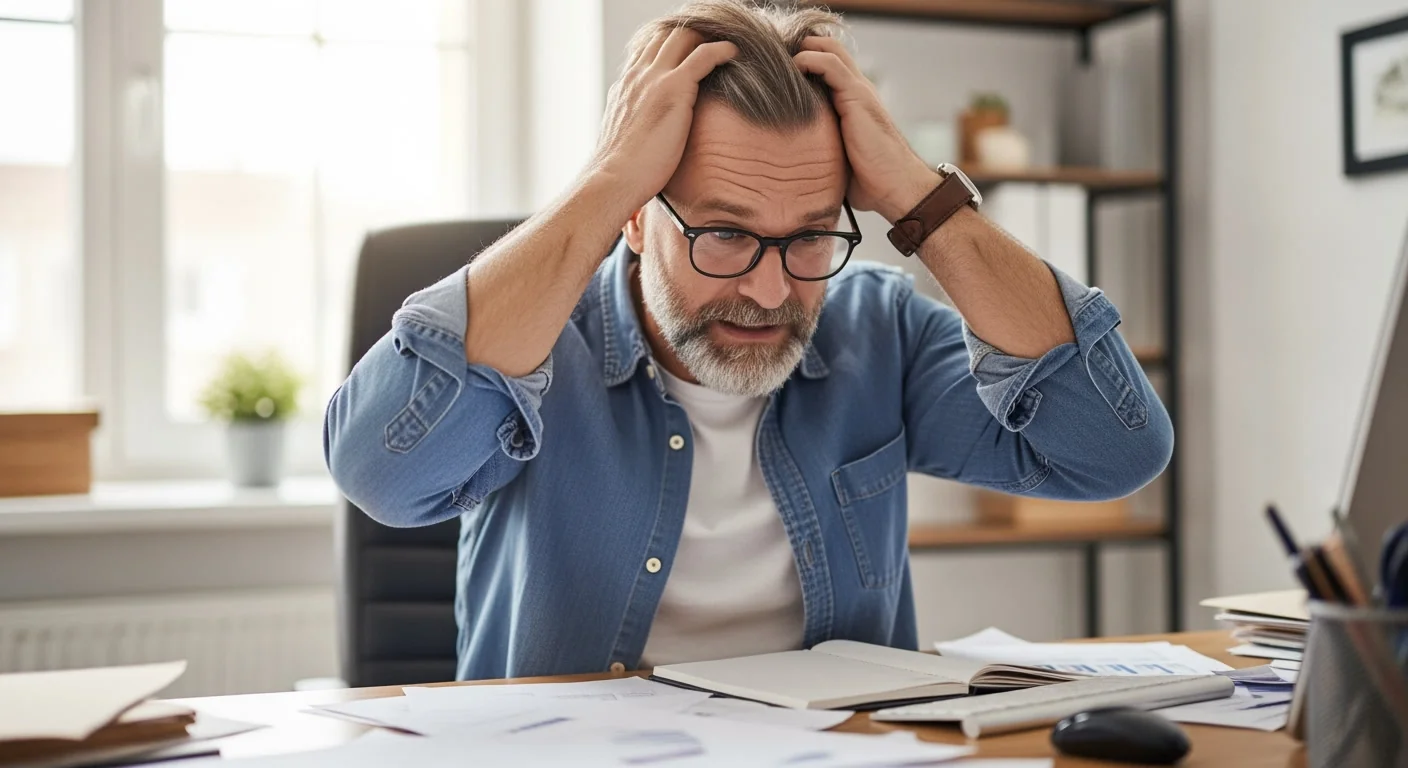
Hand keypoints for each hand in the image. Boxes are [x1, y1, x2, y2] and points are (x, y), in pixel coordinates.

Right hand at [590, 27, 737, 208]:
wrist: (614, 179)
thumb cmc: (622, 170)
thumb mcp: (627, 136)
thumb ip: (640, 122)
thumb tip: (652, 133)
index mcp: (626, 85)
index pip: (649, 49)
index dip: (671, 45)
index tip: (690, 52)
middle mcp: (638, 75)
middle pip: (665, 36)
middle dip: (689, 35)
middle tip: (712, 44)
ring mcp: (654, 78)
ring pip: (683, 37)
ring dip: (705, 36)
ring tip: (724, 46)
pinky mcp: (674, 89)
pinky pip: (703, 56)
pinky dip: (721, 49)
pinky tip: (733, 52)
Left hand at [794, 37, 940, 222]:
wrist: (894, 188)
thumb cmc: (868, 181)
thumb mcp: (834, 158)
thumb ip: (818, 147)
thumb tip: (788, 164)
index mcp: (852, 102)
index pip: (828, 66)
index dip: (805, 61)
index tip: (776, 71)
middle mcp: (857, 90)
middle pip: (829, 50)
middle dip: (801, 47)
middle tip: (773, 59)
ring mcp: (859, 90)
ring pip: (830, 49)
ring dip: (803, 48)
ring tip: (778, 59)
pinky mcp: (857, 95)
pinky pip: (830, 64)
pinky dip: (809, 59)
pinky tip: (793, 67)